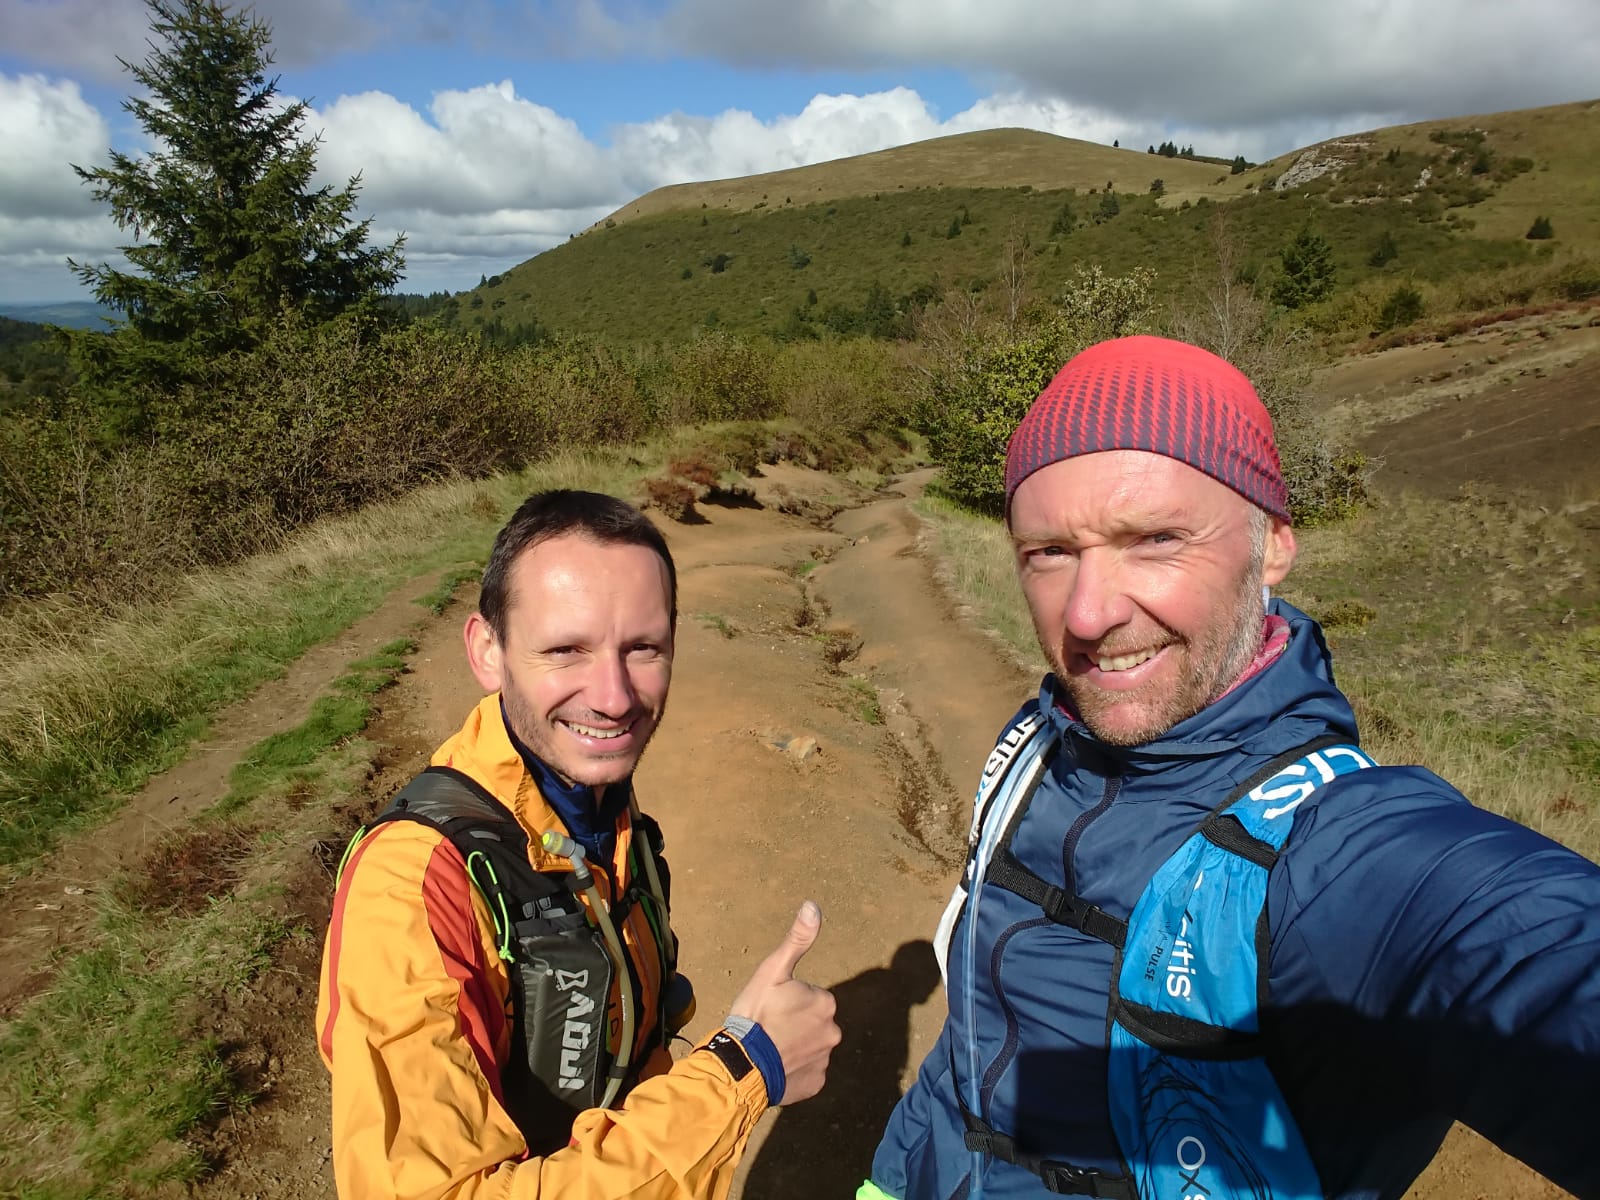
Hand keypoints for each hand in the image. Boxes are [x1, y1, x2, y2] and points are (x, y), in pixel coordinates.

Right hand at [727, 900, 840, 1104]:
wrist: (742, 1065)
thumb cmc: (755, 1014)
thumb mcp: (773, 971)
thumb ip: (797, 940)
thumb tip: (813, 906)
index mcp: (825, 1002)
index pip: (810, 997)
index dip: (788, 1001)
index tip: (771, 1008)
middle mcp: (833, 1031)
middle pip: (812, 1022)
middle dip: (795, 1024)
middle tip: (769, 1029)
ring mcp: (825, 1060)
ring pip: (810, 1047)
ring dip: (794, 1047)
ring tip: (769, 1049)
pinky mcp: (816, 1084)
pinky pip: (807, 1072)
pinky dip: (794, 1069)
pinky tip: (774, 1066)